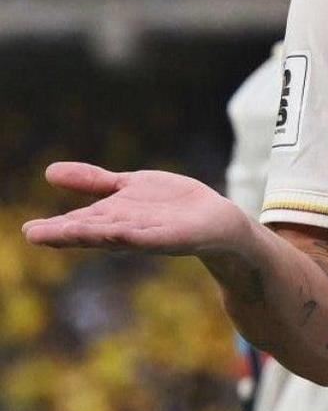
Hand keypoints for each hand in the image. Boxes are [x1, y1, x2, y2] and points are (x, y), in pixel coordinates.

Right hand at [23, 163, 247, 257]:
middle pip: (89, 232)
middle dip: (63, 234)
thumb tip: (49, 172)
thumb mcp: (127, 186)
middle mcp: (124, 230)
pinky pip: (148, 237)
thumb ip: (92, 181)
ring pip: (113, 235)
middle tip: (32, 234)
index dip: (54, 228)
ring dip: (89, 235)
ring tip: (62, 233)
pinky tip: (115, 232)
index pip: (77, 223)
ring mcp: (147, 235)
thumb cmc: (169, 206)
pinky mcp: (170, 237)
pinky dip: (131, 235)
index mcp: (111, 218)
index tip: (28, 231)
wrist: (215, 219)